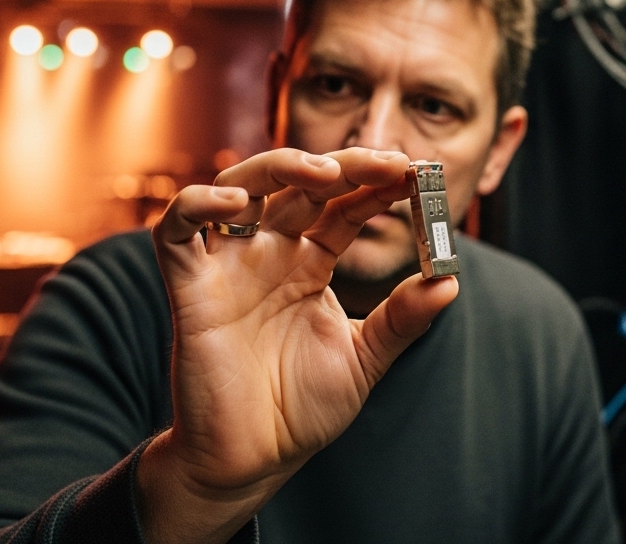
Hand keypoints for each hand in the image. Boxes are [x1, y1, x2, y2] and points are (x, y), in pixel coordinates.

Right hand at [136, 148, 458, 543]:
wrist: (253, 461)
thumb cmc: (302, 410)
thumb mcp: (364, 358)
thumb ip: (402, 319)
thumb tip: (450, 282)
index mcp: (310, 262)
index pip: (343, 205)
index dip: (376, 184)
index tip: (418, 174)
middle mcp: (269, 253)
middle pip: (299, 184)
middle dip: (344, 166)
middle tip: (388, 164)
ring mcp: (228, 266)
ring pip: (239, 188)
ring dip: (278, 167)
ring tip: (324, 170)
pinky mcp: (190, 289)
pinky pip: (175, 232)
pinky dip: (195, 205)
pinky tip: (233, 202)